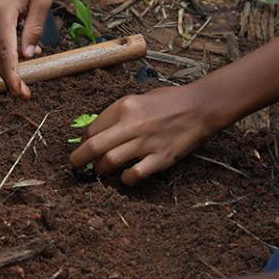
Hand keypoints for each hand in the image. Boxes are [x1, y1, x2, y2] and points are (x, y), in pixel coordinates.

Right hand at [0, 0, 52, 97]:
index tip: (22, 93)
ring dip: (1, 63)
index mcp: (1, 11)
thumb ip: (33, 32)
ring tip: (18, 77)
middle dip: (7, 75)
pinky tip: (11, 55)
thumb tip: (27, 57)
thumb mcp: (42, 1)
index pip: (6, 54)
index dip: (14, 77)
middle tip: (23, 90)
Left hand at [69, 85, 220, 184]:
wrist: (202, 106)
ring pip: (109, 162)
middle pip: (94, 147)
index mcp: (125, 106)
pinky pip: (134, 174)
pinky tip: (126, 177)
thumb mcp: (138, 99)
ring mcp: (147, 143)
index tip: (82, 147)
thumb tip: (94, 131)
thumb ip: (117, 114)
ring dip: (100, 170)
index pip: (92, 129)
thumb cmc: (169, 101)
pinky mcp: (161, 158)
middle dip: (79, 159)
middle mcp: (133, 124)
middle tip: (76, 165)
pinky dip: (125, 179)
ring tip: (101, 171)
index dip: (82, 142)